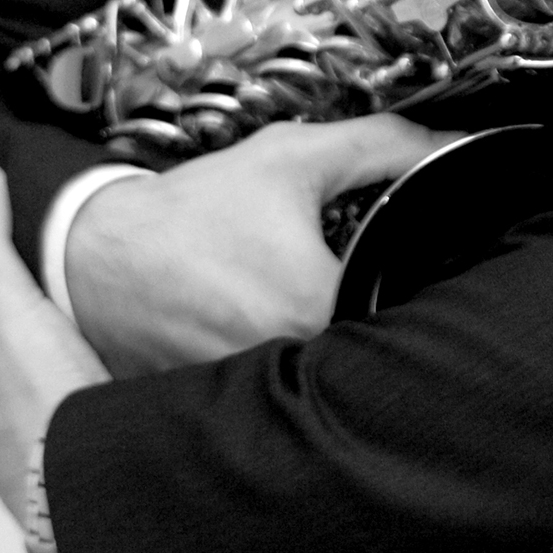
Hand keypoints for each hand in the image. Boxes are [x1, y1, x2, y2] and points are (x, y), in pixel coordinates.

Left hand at [0, 160, 107, 523]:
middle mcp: (0, 444)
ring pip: (58, 433)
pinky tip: (141, 419)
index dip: (8, 326)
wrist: (88, 490)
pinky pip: (96, 460)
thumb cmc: (39, 398)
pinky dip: (112, 441)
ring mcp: (42, 479)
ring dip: (82, 412)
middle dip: (46, 374)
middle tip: (87, 345)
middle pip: (18, 398)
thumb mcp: (2, 298)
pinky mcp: (84, 502)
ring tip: (124, 378)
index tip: (37, 309)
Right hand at [66, 114, 451, 375]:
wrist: (100, 254)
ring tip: (309, 299)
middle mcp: (292, 364)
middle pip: (372, 334)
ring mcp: (259, 394)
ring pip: (331, 365)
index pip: (403, 289)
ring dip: (336, 338)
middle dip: (377, 300)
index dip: (415, 264)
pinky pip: (286, 388)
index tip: (407, 249)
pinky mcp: (231, 408)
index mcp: (317, 304)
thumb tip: (452, 144)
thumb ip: (380, 145)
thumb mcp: (293, 155)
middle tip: (358, 270)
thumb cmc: (197, 205)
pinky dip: (292, 364)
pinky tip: (275, 329)